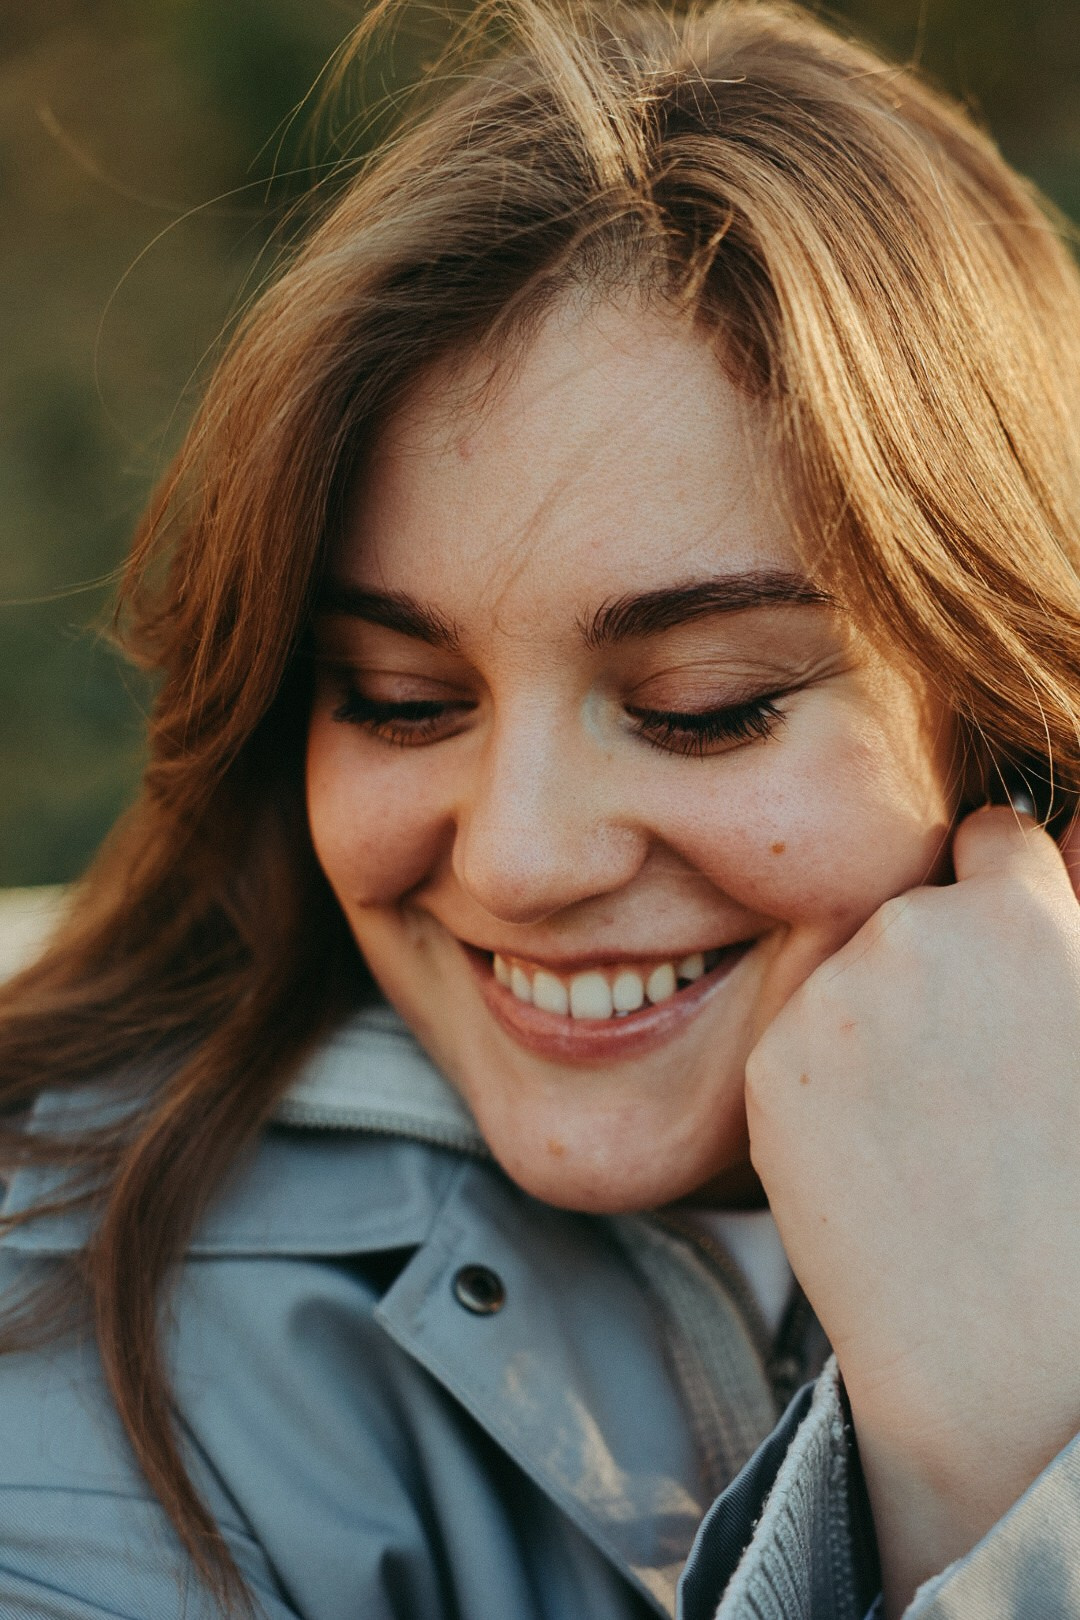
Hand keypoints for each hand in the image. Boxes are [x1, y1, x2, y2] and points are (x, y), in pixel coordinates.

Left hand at [745, 807, 1079, 1615]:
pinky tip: (880, 1146)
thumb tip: (1048, 837)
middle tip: (975, 1061)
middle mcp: (908, 934)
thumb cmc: (1078, 1199)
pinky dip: (830, 1071)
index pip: (992, 837)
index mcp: (1015, 916)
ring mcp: (827, 998)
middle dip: (940, 957)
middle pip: (913, 908)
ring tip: (932, 1118)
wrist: (996, 1346)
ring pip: (852, 971)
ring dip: (879, 1014)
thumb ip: (1067, 924)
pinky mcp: (768, 1065)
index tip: (1006, 938)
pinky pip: (803, 1035)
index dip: (1005, 888)